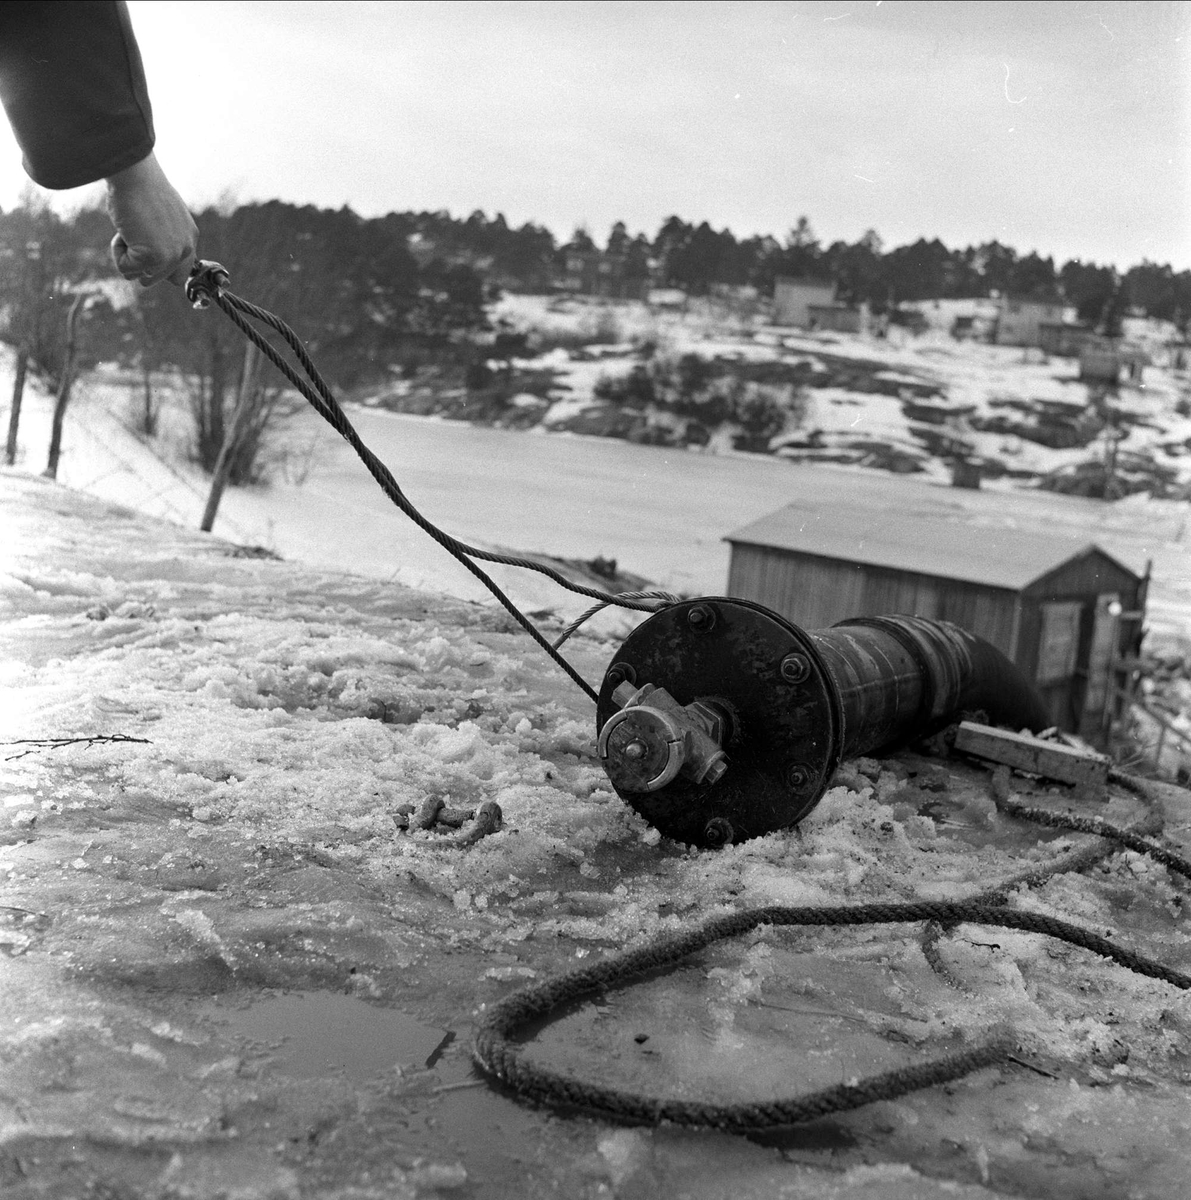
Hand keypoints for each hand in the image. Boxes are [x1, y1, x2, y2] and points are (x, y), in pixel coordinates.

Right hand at [106, 151, 197, 286]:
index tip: (143, 254)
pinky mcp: (155, 257)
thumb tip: (150, 261)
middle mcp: (185, 249)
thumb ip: (162, 238)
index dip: (158, 268)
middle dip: (139, 262)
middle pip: (157, 279)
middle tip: (134, 233)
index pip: (179, 274)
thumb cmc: (139, 188)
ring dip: (127, 256)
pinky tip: (124, 230)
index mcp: (189, 238)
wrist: (134, 174)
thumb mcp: (159, 217)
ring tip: (130, 229)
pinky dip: (117, 252)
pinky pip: (126, 269)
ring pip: (142, 277)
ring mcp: (172, 255)